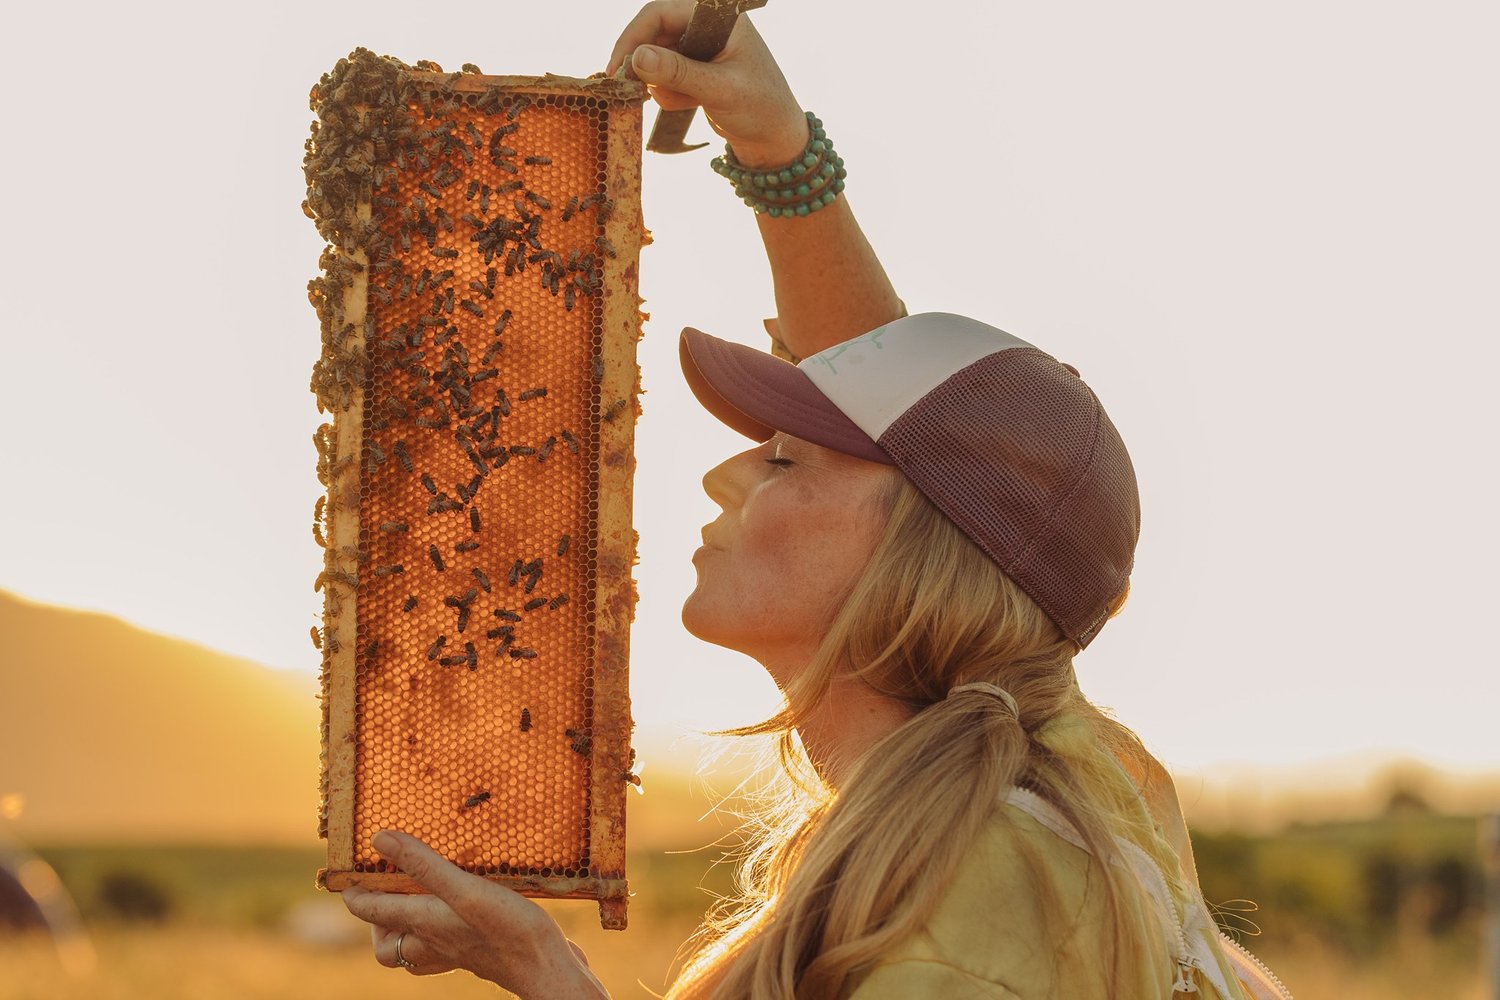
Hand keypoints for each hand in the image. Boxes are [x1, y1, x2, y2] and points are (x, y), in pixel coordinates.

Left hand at [341, 829, 608, 998]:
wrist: (546, 968)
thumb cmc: (507, 930)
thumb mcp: (464, 888)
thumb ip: (424, 864)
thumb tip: (381, 840)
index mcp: (423, 923)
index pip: (372, 911)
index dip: (355, 893)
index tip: (348, 874)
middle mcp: (433, 942)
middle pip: (387, 946)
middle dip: (380, 923)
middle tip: (388, 892)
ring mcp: (456, 952)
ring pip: (415, 952)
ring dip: (408, 930)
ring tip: (418, 901)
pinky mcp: (478, 953)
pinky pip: (445, 949)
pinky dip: (441, 934)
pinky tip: (459, 915)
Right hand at [606, 0, 808, 167]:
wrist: (776, 140)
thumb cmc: (761, 108)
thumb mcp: (719, 90)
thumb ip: (678, 73)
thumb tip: (637, 57)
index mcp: (719, 17)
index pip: (662, 12)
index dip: (634, 36)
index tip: (618, 66)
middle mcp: (706, 26)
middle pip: (653, 33)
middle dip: (642, 63)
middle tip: (626, 89)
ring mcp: (699, 49)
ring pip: (656, 57)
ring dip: (658, 83)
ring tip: (681, 102)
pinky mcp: (695, 71)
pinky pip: (665, 76)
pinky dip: (668, 93)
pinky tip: (689, 105)